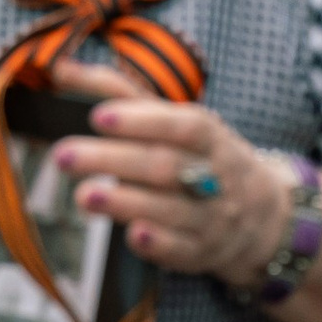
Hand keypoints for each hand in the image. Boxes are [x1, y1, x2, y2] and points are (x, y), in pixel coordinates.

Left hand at [51, 72, 296, 290]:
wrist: (260, 216)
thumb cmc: (200, 156)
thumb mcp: (173, 120)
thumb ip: (119, 93)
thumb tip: (62, 69)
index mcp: (209, 135)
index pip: (181, 125)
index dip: (142, 121)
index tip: (98, 117)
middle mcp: (213, 174)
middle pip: (165, 166)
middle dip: (113, 160)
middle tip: (64, 156)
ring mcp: (209, 216)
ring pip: (170, 208)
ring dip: (125, 202)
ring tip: (83, 196)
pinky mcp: (201, 252)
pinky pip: (181, 249)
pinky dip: (158, 243)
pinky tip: (132, 234)